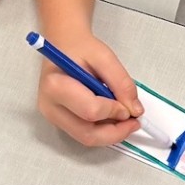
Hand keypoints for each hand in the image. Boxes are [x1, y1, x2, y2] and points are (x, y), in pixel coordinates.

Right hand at [35, 30, 141, 146]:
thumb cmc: (80, 47)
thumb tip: (134, 110)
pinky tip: (112, 118)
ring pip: (86, 138)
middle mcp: (50, 106)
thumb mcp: (104, 57)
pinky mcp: (59, 121)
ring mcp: (53, 117)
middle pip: (87, 134)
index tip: (129, 106)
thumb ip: (121, 83)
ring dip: (111, 134)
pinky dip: (103, 131)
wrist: (63, 45)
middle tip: (134, 122)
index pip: (90, 111)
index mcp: (55, 86)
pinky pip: (84, 134)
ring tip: (126, 120)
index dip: (114, 111)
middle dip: (115, 132)